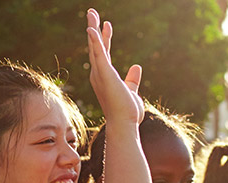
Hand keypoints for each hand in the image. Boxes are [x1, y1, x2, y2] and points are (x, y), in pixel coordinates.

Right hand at [86, 9, 143, 124]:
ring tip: (91, 12)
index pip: (103, 53)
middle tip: (91, 12)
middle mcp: (98, 74)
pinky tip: (92, 28)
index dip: (104, 38)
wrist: (124, 125)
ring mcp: (100, 74)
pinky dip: (95, 40)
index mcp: (104, 78)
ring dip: (93, 28)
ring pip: (94, 46)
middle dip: (94, 28)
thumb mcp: (132, 92)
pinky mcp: (104, 74)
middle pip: (95, 46)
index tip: (107, 25)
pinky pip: (98, 54)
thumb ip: (132, 80)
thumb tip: (136, 67)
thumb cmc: (127, 113)